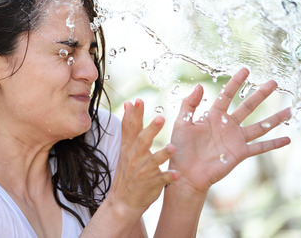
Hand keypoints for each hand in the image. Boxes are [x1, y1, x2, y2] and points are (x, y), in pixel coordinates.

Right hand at [109, 99, 178, 213]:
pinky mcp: (151, 183)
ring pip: (153, 161)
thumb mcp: (125, 147)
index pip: (131, 128)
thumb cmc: (128, 169)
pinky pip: (161, 179)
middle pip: (142, 142)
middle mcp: (135, 157)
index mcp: (130, 147)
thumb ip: (129, 125)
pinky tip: (177, 174)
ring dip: (163, 154)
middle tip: (161, 118)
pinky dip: (169, 177)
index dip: (134, 115)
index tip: (138, 101)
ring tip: (173, 147)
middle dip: (151, 130)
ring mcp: (143, 171)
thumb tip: (129, 103)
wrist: (123, 200)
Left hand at [169, 68, 290, 193]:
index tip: (245, 70)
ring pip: (259, 126)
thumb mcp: (181, 123)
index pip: (226, 95)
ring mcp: (235, 139)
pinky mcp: (240, 153)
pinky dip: (273, 144)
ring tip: (289, 110)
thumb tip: (199, 86)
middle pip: (247, 107)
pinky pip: (259, 147)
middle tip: (273, 82)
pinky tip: (287, 139)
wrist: (184, 173)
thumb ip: (188, 104)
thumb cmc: (179, 148)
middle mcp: (227, 126)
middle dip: (260, 94)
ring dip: (274, 119)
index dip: (235, 83)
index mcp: (212, 116)